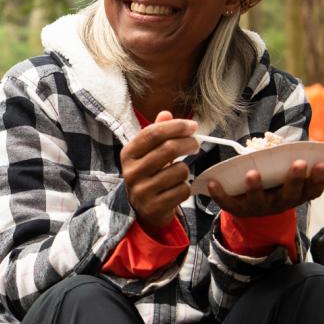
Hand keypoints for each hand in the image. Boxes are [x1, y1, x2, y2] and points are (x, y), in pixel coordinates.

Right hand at [120, 110, 198, 230]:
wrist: (142, 210)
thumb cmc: (149, 175)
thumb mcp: (148, 153)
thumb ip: (156, 133)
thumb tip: (166, 113)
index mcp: (128, 154)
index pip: (153, 133)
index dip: (176, 127)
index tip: (192, 126)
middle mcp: (131, 172)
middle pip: (168, 149)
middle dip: (188, 143)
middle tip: (195, 144)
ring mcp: (141, 191)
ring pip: (179, 170)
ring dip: (185, 170)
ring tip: (180, 172)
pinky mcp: (154, 207)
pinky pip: (182, 190)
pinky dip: (185, 188)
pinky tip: (177, 188)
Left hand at [207, 160, 323, 216]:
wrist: (251, 206)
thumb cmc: (273, 180)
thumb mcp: (284, 172)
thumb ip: (290, 159)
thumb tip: (296, 139)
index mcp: (295, 194)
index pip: (312, 190)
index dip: (318, 178)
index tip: (322, 162)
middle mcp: (280, 203)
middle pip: (289, 195)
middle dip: (295, 179)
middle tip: (299, 163)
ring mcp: (259, 207)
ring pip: (258, 200)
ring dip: (256, 187)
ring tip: (253, 174)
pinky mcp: (238, 209)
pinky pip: (228, 203)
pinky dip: (220, 194)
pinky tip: (211, 183)